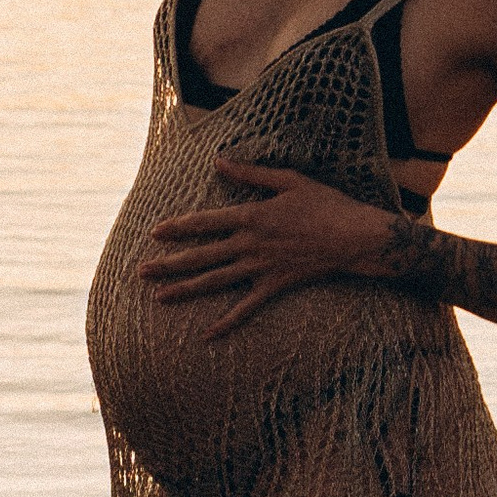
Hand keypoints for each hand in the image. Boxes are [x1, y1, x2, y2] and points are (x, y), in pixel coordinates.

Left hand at [138, 159, 390, 338]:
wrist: (355, 236)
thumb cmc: (325, 204)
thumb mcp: (288, 180)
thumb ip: (251, 174)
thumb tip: (220, 162)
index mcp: (251, 216)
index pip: (205, 223)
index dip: (178, 228)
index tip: (154, 233)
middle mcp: (250, 244)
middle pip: (202, 256)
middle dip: (169, 264)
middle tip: (141, 272)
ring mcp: (261, 268)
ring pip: (216, 281)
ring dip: (186, 289)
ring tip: (159, 298)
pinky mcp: (275, 286)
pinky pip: (246, 308)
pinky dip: (227, 322)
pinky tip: (207, 334)